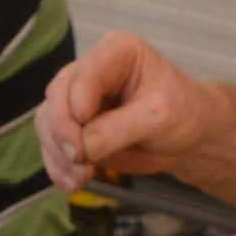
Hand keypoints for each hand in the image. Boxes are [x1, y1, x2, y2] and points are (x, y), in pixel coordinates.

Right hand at [40, 32, 215, 190]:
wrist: (188, 136)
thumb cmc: (182, 113)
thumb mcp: (157, 116)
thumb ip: (117, 129)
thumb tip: (81, 149)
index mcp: (115, 52)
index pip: (85, 72)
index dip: (78, 98)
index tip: (84, 121)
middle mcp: (90, 71)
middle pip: (57, 97)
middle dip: (63, 132)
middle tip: (79, 159)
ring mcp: (77, 101)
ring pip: (48, 123)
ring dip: (59, 154)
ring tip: (81, 178)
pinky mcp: (73, 128)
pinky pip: (52, 145)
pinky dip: (58, 166)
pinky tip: (71, 182)